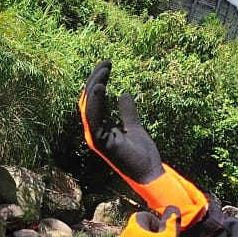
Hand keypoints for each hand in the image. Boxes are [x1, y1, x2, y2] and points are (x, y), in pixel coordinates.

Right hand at [79, 60, 208, 227]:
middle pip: (88, 100)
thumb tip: (123, 93)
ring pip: (88, 106)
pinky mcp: (101, 142)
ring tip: (104, 70)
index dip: (98, 80)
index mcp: (101, 128)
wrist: (149, 173)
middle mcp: (95, 132)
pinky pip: (93, 118)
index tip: (108, 64)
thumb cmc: (143, 155)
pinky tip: (100, 87)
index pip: (94, 100)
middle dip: (95, 78)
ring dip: (94, 86)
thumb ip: (127, 111)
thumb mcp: (135, 126)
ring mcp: (95, 137)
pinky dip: (94, 102)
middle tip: (107, 62)